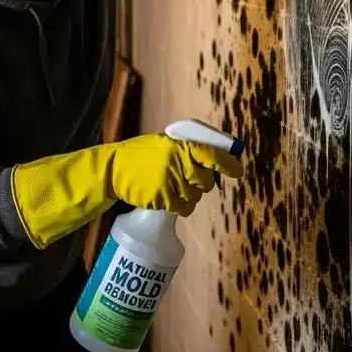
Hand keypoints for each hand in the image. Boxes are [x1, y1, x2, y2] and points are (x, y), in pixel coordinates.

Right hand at [107, 133, 243, 214]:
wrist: (114, 169)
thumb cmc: (141, 154)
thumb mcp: (163, 143)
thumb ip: (186, 149)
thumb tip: (214, 159)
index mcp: (179, 145)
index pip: (210, 154)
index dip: (227, 163)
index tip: (237, 171)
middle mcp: (177, 163)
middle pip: (206, 181)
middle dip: (203, 183)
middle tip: (191, 179)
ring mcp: (170, 182)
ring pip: (195, 197)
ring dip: (189, 195)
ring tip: (173, 186)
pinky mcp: (162, 199)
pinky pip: (184, 208)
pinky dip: (181, 206)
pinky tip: (169, 198)